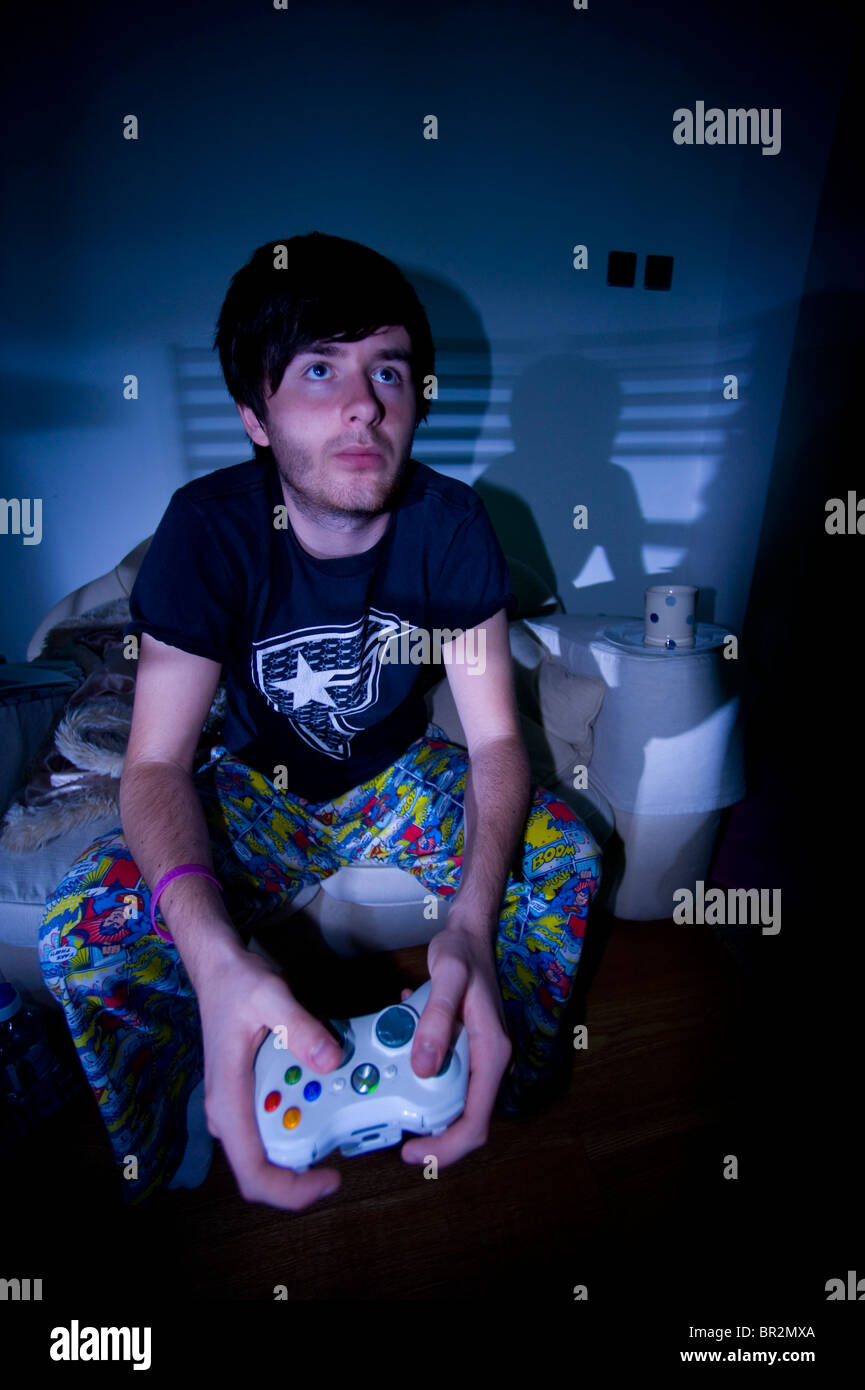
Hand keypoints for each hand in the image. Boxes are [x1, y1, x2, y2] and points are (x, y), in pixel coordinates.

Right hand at [194, 946, 344, 1208]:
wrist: (219, 968)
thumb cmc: (234, 984)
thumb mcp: (269, 996)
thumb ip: (300, 1028)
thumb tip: (331, 1060)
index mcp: (229, 1100)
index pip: (253, 1172)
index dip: (292, 1191)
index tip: (331, 1179)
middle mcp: (233, 1111)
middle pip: (273, 1162)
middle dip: (315, 1150)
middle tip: (351, 1117)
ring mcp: (243, 1104)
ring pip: (282, 1139)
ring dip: (317, 1124)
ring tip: (345, 1090)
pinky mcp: (254, 1093)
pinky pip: (285, 1114)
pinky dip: (311, 1104)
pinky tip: (329, 1078)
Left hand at [399, 920, 511, 1168]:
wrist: (469, 933)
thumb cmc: (462, 952)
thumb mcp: (448, 978)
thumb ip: (435, 1020)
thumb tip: (423, 1067)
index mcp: (492, 1052)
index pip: (476, 1120)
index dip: (447, 1146)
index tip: (414, 1153)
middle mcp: (489, 1059)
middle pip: (466, 1119)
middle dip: (433, 1135)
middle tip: (396, 1137)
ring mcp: (478, 1055)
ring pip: (453, 1101)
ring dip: (423, 1106)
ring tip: (390, 1101)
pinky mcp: (465, 1047)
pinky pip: (444, 1076)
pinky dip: (419, 1079)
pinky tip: (398, 1060)